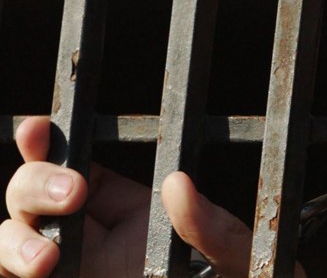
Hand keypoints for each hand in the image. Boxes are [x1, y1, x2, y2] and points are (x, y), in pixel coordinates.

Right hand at [0, 116, 265, 277]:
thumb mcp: (238, 252)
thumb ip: (213, 225)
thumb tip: (177, 184)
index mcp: (130, 209)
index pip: (76, 165)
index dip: (51, 143)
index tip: (40, 128)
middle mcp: (95, 239)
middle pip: (33, 197)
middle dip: (35, 184)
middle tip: (72, 193)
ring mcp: (79, 271)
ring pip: (14, 243)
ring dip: (12, 241)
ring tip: (46, 258)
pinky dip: (7, 269)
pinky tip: (31, 270)